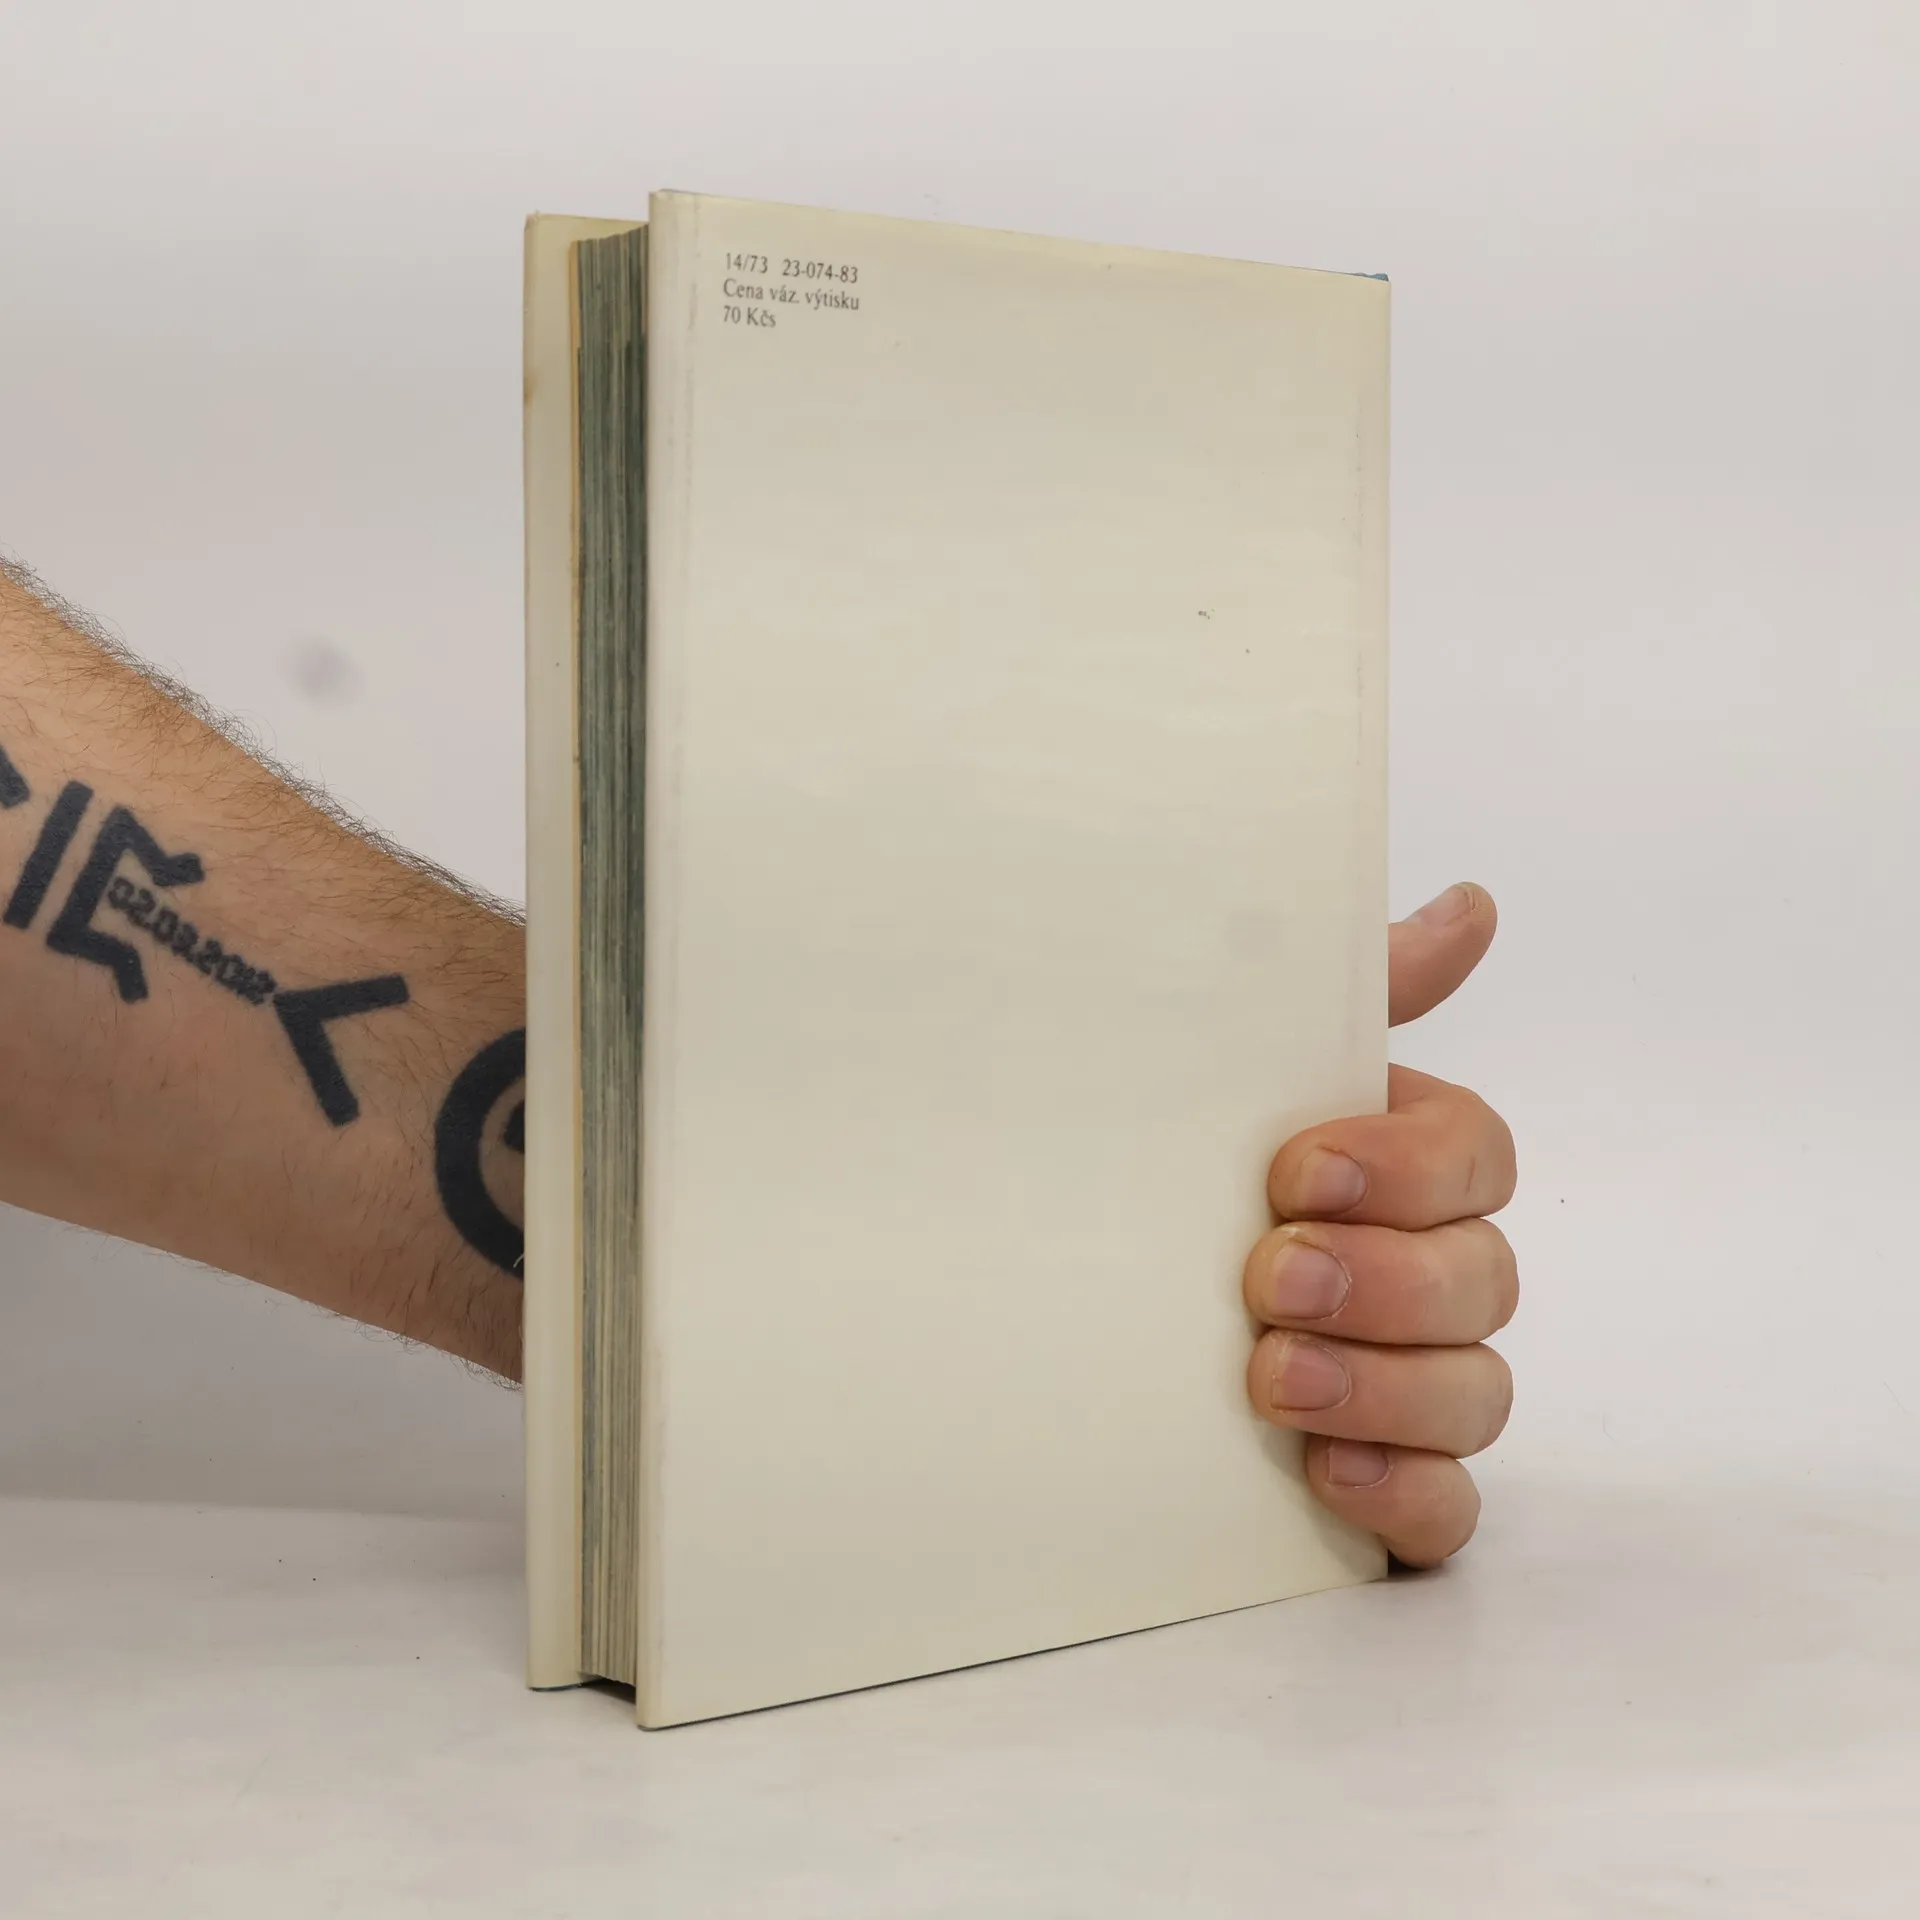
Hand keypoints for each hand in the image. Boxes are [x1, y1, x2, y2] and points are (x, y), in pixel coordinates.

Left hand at [1244, 883, 1514, 1566]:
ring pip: (1479, 1394)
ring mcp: (1415, 1385)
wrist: (1057, 1304)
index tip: (1294, 1169)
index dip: (1405, 1167)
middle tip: (1270, 1279)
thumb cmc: (1177, 1168)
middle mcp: (1427, 1272)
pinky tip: (1328, 1473)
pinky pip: (1450, 1511)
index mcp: (1400, 1166)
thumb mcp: (1237, 1070)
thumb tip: (1472, 905)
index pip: (1477, 1154)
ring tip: (1275, 1380)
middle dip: (1387, 1281)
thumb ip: (1358, 991)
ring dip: (1388, 1386)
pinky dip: (1406, 1493)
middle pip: (1487, 1278)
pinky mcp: (1389, 1485)